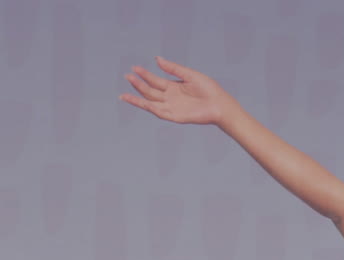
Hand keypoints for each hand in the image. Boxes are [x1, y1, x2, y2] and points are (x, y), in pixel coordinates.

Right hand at [119, 57, 234, 124]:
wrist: (220, 104)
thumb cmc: (208, 89)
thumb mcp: (189, 74)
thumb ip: (173, 68)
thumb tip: (157, 59)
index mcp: (173, 87)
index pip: (154, 80)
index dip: (144, 74)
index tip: (134, 68)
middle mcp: (170, 97)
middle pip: (150, 91)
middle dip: (138, 84)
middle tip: (127, 76)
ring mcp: (172, 107)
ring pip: (150, 103)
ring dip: (137, 99)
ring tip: (124, 95)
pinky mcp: (175, 116)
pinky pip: (160, 112)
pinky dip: (150, 108)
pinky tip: (141, 103)